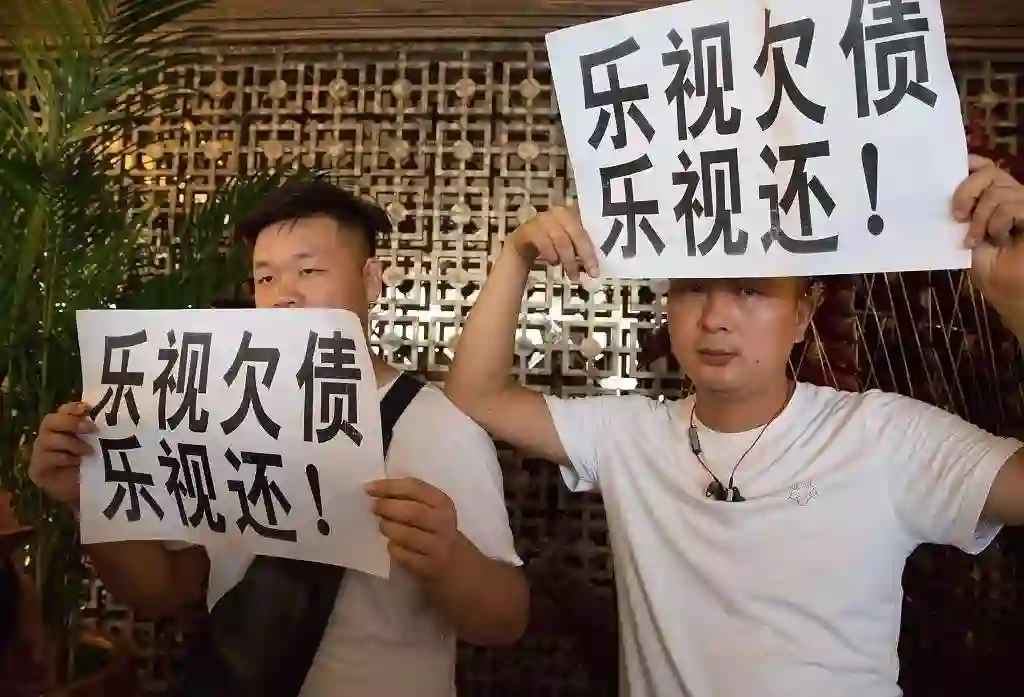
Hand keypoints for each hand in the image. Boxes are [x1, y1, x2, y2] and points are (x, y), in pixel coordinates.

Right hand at [28, 402, 95, 507]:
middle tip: (91, 429)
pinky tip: (77, 462)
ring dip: (71, 443)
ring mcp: (40, 453)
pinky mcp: (37, 469)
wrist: (86, 494)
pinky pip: (46, 458)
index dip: (73, 408)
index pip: (62, 411)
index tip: (89, 409)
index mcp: (62, 428)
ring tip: (88, 451)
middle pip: (50, 421)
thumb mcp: (97, 445)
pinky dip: (64, 458)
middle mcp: (48, 436)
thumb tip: (108, 416)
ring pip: (48, 439)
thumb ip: (95, 431)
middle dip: (71, 422)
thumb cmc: (92, 466)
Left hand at [365, 477, 459, 581]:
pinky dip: (393, 548)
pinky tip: (392, 544)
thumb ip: (410, 497)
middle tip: (374, 508)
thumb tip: (377, 490)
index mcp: (442, 502)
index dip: (390, 486)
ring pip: (407, 535)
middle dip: (387, 508)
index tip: (369, 488)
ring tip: (382, 525)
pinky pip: (403, 556)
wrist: (455, 562)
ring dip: (388, 528)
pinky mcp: (428, 566)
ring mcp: (437, 546)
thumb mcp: (432, 508)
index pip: (415, 488)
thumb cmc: (435, 527)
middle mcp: (443, 522)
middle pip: (412, 512)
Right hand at [509, 203, 599, 280]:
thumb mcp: (570, 243)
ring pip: (562, 241)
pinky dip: (551, 255)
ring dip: (569, 261)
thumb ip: (583, 248)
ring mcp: (543, 219)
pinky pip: (544, 243)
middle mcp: (559, 212)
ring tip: (573, 275)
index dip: (593, 248)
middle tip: (592, 274)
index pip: (589, 228)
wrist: (523, 242)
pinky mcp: (530, 229)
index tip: (598, 268)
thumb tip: (597, 266)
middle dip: (586, 256)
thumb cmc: (552, 242)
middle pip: (577, 234)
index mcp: (573, 213)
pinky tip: (554, 263)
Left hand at [953, 155, 1023, 336]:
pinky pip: (1013, 206)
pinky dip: (998, 223)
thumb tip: (937, 194)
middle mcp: (1012, 196)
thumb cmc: (991, 268)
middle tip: (957, 217)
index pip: (984, 167)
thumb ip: (960, 214)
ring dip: (982, 219)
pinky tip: (998, 239)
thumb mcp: (965, 237)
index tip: (955, 170)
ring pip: (999, 191)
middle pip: (989, 172)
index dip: (970, 164)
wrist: (1012, 293)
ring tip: (979, 240)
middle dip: (966, 192)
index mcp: (994, 198)